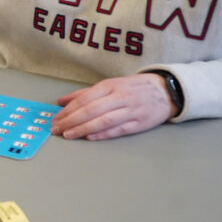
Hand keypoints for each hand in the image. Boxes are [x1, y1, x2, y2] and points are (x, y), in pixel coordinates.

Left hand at [52, 73, 174, 140]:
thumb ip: (84, 93)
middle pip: (90, 111)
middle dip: (70, 121)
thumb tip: (61, 101)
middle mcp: (119, 97)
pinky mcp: (139, 123)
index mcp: (110, 85)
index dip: (67, 111)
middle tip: (56, 129)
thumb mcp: (109, 84)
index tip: (55, 119)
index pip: (83, 99)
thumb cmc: (133, 88)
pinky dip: (102, 134)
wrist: (166, 91)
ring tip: (68, 135)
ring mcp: (130, 110)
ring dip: (82, 129)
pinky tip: (89, 137)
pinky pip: (118, 130)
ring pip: (102, 121)